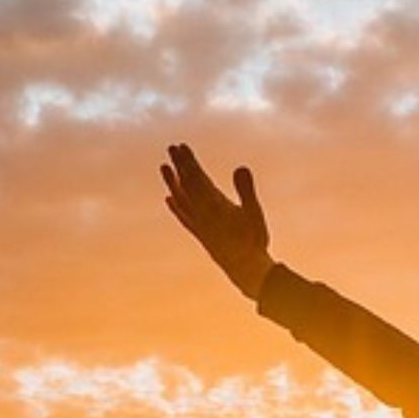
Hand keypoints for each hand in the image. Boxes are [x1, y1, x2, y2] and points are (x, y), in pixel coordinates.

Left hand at [161, 141, 272, 299]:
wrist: (246, 270)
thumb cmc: (253, 241)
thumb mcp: (254, 213)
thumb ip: (246, 190)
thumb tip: (240, 167)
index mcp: (215, 206)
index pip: (198, 179)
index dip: (189, 162)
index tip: (181, 147)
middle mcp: (202, 215)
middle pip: (187, 186)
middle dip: (180, 166)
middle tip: (172, 148)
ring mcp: (199, 226)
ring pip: (182, 200)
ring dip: (172, 183)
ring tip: (164, 167)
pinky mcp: (201, 235)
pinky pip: (184, 218)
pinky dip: (176, 207)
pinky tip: (169, 199)